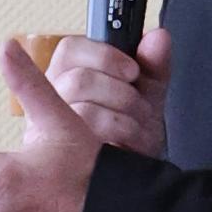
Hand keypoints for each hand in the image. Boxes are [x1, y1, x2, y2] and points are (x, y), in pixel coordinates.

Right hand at [40, 20, 172, 160]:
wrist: (134, 174)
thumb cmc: (131, 130)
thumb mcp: (148, 92)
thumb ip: (153, 64)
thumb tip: (158, 37)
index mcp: (68, 75)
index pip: (70, 49)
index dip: (104, 55)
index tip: (132, 71)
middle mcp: (54, 99)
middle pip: (80, 80)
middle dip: (122, 93)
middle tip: (138, 105)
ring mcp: (55, 129)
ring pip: (86, 109)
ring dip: (124, 117)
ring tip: (138, 127)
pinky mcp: (64, 155)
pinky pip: (92, 137)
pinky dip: (123, 136)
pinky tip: (132, 143)